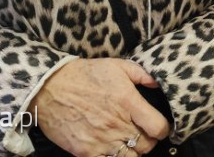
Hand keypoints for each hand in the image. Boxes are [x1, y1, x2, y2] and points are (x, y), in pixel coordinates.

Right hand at [31, 58, 170, 155]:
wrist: (50, 87)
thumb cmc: (85, 75)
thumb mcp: (117, 65)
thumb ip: (142, 74)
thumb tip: (158, 84)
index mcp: (128, 102)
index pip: (158, 127)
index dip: (163, 129)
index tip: (160, 127)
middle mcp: (117, 124)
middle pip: (146, 146)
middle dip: (149, 141)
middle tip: (143, 134)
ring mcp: (101, 140)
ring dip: (133, 152)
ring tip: (127, 143)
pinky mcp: (85, 152)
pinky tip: (112, 150)